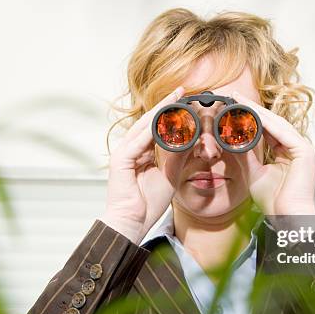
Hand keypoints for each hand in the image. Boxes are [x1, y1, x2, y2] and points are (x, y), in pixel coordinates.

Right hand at [100, 86, 187, 243]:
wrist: (132, 222)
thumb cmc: (147, 204)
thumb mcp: (170, 175)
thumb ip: (179, 157)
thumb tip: (193, 140)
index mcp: (140, 152)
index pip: (155, 126)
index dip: (169, 112)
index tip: (185, 99)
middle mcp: (130, 148)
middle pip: (148, 121)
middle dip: (165, 105)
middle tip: (182, 90)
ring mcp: (123, 153)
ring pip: (143, 127)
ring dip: (160, 112)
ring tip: (176, 99)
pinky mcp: (121, 160)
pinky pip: (139, 141)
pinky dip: (153, 130)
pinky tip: (166, 121)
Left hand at [231, 90, 314, 215]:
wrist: (287, 217)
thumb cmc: (274, 201)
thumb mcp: (255, 173)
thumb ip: (247, 156)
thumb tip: (233, 141)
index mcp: (288, 152)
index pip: (268, 129)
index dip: (251, 117)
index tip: (234, 106)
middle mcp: (298, 147)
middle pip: (273, 123)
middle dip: (253, 108)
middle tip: (235, 95)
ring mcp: (304, 148)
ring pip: (277, 124)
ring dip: (258, 112)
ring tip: (240, 100)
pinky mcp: (305, 152)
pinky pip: (283, 133)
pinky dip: (267, 124)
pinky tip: (252, 115)